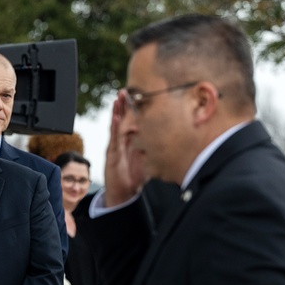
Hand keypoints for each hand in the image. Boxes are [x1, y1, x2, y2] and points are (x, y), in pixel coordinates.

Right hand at [102, 91, 146, 206]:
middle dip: (125, 104)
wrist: (123, 194)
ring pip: (116, 125)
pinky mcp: (112, 154)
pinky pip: (113, 137)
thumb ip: (157, 148)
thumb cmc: (135, 177)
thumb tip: (172, 139)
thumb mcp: (150, 159)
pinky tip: (116, 116)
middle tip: (126, 90)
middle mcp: (122, 141)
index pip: (134, 121)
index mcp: (131, 141)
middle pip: (123, 119)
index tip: (140, 95)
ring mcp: (116, 146)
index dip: (136, 108)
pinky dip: (114, 126)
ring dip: (117, 111)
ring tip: (119, 97)